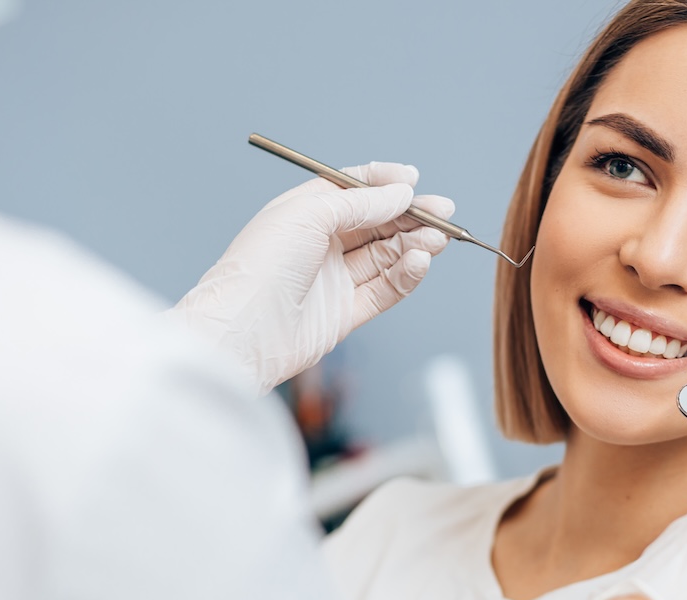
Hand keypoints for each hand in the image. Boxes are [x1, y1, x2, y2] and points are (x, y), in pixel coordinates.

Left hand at [168, 163, 454, 392]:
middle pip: (377, 223)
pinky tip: (420, 262)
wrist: (242, 332)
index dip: (385, 183)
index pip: (353, 190)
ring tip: (438, 239)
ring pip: (386, 256)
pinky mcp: (346, 313)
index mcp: (305, 213)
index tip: (414, 179)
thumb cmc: (259, 267)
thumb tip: (401, 193)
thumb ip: (359, 202)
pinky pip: (385, 289)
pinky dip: (406, 275)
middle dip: (411, 215)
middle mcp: (320, 244)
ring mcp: (334, 279)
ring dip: (415, 244)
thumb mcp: (308, 215)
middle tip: (444, 211)